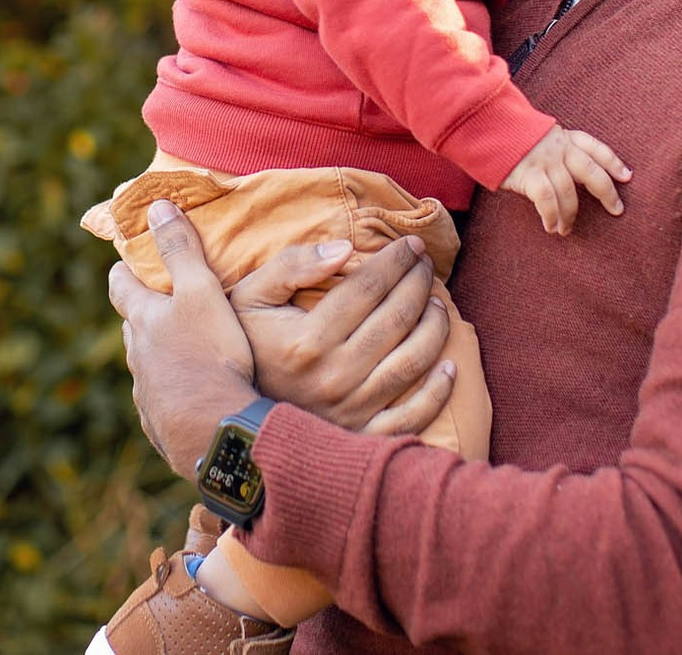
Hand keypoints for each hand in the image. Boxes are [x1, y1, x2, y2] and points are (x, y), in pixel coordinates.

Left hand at [107, 199, 261, 477]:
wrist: (213, 429)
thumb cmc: (210, 354)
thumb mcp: (201, 291)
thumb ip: (180, 249)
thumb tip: (156, 206)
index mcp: (143, 320)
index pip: (120, 287)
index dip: (122, 271)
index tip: (124, 263)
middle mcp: (137, 356)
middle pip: (133, 327)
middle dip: (143, 313)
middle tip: (161, 304)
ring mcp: (145, 392)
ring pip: (146, 365)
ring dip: (158, 355)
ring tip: (181, 351)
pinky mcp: (159, 423)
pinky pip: (160, 401)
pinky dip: (170, 392)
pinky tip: (187, 397)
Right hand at [227, 234, 459, 436]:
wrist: (231, 415)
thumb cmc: (246, 347)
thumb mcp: (249, 298)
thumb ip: (291, 266)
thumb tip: (344, 249)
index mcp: (307, 340)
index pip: (368, 288)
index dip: (395, 261)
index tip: (411, 244)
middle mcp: (334, 376)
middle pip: (396, 319)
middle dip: (419, 283)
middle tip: (426, 264)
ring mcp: (350, 410)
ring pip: (412, 362)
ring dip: (435, 328)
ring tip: (437, 305)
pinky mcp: (361, 436)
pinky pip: (412, 418)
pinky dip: (437, 392)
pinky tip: (450, 367)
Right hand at [500, 125, 631, 235]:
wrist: (484, 124)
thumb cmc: (510, 135)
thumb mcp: (539, 136)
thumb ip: (557, 150)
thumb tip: (572, 175)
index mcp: (564, 137)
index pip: (596, 148)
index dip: (613, 162)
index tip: (627, 177)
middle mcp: (559, 148)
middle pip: (591, 172)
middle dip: (607, 193)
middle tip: (616, 210)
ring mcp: (545, 160)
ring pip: (569, 192)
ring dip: (570, 215)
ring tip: (566, 230)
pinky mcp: (528, 174)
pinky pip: (547, 200)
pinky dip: (552, 216)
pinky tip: (551, 227)